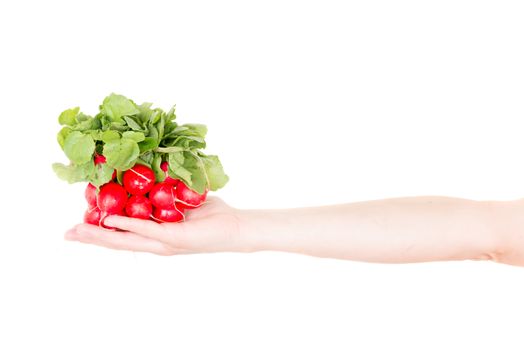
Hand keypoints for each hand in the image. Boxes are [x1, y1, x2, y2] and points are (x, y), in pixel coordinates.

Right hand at [65, 197, 244, 254]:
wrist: (236, 227)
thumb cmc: (212, 214)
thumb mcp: (182, 200)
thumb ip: (165, 194)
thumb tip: (151, 175)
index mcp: (156, 234)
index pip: (123, 234)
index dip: (100, 231)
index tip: (78, 224)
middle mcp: (156, 243)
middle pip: (118, 241)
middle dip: (92, 237)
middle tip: (67, 233)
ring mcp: (164, 243)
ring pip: (126, 239)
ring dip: (100, 234)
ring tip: (78, 231)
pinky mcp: (174, 238)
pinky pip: (147, 229)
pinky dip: (127, 224)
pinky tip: (110, 221)